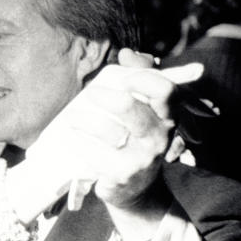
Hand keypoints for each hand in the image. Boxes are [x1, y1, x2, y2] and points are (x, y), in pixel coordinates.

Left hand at [21, 50, 201, 226]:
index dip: (141, 77)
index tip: (123, 77)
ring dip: (83, 119)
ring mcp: (141, 158)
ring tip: (73, 117)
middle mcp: (159, 137)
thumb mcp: (142, 107)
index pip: (164, 89)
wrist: (134, 188)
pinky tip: (74, 139)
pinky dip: (79, 142)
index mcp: (167, 116)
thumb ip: (138, 75)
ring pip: (106, 129)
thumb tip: (126, 53)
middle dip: (102, 96)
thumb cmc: (133, 136)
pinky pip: (93, 152)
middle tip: (90, 94)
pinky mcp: (121, 175)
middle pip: (128, 106)